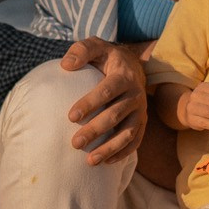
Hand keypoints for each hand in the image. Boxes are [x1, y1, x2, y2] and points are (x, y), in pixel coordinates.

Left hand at [61, 39, 147, 165]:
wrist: (135, 66)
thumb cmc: (108, 58)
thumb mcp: (97, 46)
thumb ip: (81, 50)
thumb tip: (66, 65)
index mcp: (124, 76)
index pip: (107, 91)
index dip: (90, 104)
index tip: (70, 117)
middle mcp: (136, 95)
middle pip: (115, 115)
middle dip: (95, 131)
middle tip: (75, 143)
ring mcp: (141, 111)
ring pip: (127, 133)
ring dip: (109, 148)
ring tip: (90, 161)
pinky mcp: (142, 123)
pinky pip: (135, 141)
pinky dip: (122, 153)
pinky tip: (106, 163)